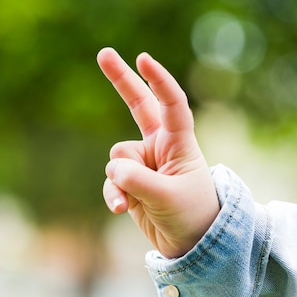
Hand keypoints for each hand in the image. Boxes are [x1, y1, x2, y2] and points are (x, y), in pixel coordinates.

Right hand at [97, 47, 219, 258]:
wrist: (190, 244)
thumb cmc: (192, 215)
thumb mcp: (167, 197)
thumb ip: (138, 180)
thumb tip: (114, 168)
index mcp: (180, 143)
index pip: (171, 104)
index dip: (158, 81)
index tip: (143, 58)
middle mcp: (160, 146)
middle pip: (139, 105)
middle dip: (121, 80)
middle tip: (104, 52)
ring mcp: (143, 163)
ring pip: (117, 157)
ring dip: (122, 179)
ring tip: (138, 199)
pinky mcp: (130, 182)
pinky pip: (112, 180)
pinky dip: (114, 194)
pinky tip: (122, 209)